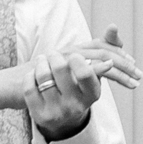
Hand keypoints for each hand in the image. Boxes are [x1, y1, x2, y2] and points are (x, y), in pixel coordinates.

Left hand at [21, 38, 140, 140]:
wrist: (60, 116)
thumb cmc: (79, 87)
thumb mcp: (94, 71)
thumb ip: (107, 48)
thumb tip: (113, 26)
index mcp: (91, 94)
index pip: (85, 73)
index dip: (77, 60)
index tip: (73, 56)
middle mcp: (75, 106)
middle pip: (60, 68)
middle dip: (55, 56)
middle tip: (54, 54)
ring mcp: (56, 112)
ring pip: (43, 76)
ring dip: (41, 62)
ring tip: (42, 60)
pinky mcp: (39, 115)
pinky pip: (29, 87)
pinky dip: (30, 76)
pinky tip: (34, 76)